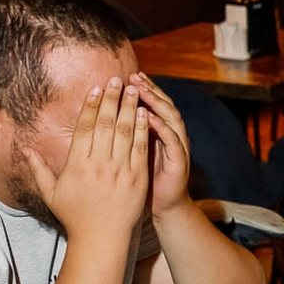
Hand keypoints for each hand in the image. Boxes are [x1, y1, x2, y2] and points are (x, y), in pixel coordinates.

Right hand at [25, 77, 149, 243]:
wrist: (101, 239)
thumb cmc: (74, 216)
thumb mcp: (51, 193)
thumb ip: (38, 169)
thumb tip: (26, 148)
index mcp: (77, 165)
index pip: (85, 128)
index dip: (91, 106)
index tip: (96, 89)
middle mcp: (98, 164)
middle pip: (106, 124)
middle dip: (112, 99)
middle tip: (116, 80)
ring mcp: (119, 171)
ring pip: (125, 132)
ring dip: (129, 108)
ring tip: (133, 90)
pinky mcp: (137, 179)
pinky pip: (140, 149)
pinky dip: (143, 130)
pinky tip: (145, 114)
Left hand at [128, 73, 192, 220]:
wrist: (166, 207)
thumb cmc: (145, 181)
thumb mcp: (133, 155)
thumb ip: (126, 136)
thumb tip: (103, 119)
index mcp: (160, 133)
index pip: (151, 104)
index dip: (141, 89)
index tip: (125, 77)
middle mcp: (172, 135)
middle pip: (163, 104)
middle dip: (149, 89)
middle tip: (134, 77)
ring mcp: (178, 146)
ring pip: (170, 117)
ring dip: (156, 102)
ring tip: (141, 91)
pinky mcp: (180, 160)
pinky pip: (172, 139)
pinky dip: (161, 127)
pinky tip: (149, 118)